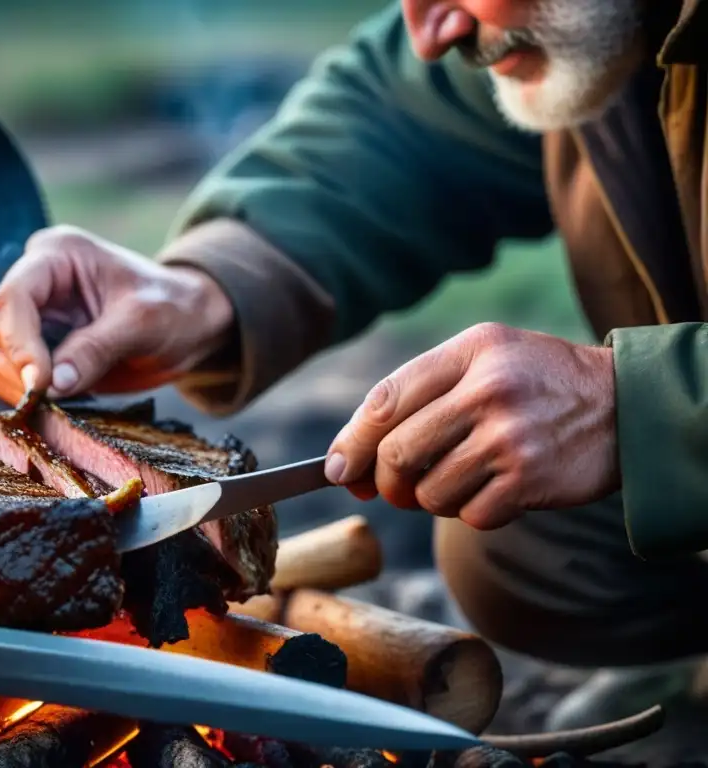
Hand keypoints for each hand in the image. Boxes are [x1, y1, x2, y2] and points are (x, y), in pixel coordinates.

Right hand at [0, 225, 235, 402]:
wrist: (191, 323)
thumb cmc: (174, 309)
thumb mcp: (144, 324)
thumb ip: (97, 349)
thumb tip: (51, 384)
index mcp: (57, 255)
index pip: (14, 296)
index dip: (18, 343)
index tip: (39, 384)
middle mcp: (35, 279)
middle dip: (13, 364)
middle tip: (46, 398)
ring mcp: (32, 313)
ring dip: (9, 381)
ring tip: (49, 403)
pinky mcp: (34, 344)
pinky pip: (1, 370)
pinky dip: (15, 391)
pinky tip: (48, 403)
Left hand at [324, 323, 619, 529]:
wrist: (625, 405)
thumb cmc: (535, 383)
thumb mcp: (482, 358)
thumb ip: (417, 396)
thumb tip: (349, 464)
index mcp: (469, 352)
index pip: (384, 401)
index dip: (349, 442)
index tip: (336, 470)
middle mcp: (487, 391)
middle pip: (397, 454)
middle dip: (385, 481)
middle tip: (393, 488)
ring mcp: (510, 438)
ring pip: (429, 492)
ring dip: (432, 498)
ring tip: (460, 478)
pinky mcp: (530, 480)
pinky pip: (470, 515)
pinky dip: (471, 512)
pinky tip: (493, 490)